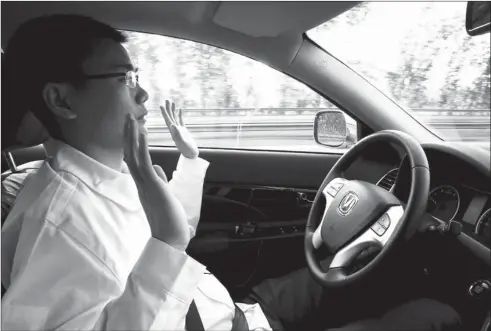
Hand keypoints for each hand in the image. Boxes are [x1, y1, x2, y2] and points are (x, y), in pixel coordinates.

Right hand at [123, 113, 189, 249]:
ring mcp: (144, 185)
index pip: (134, 161)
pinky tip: (142, 132)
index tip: (132, 129)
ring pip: (134, 156)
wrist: (170, 241)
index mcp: (144, 186)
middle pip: (130, 154)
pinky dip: (141, 146)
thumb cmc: (169, 222)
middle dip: (129, 135)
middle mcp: (140, 184)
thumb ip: (159, 181)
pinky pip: (144, 162)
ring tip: (131, 118)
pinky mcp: (152, 186)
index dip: (132, 144)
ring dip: (133, 136)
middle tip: (127, 117)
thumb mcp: (164, 196)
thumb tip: (156, 169)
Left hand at [161, 100, 198, 158]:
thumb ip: (177, 134)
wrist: (191, 154)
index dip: (164, 113)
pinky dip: (180, 114)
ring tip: (172, 102)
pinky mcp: (184, 130)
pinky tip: (180, 109)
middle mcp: (174, 130)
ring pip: (174, 118)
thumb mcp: (182, 142)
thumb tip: (172, 125)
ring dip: (173, 110)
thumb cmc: (187, 150)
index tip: (161, 105)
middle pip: (170, 117)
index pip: (167, 120)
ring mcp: (179, 130)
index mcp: (172, 132)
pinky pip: (181, 120)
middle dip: (168, 108)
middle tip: (167, 100)